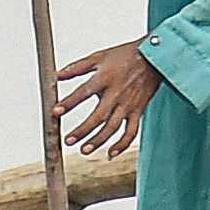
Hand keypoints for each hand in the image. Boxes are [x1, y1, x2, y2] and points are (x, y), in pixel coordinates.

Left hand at [55, 39, 158, 155]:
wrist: (154, 57)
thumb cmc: (124, 55)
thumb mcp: (99, 56)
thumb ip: (77, 67)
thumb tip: (57, 75)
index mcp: (105, 78)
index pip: (84, 92)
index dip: (69, 102)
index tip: (55, 112)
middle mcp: (116, 93)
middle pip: (98, 117)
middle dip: (82, 130)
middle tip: (68, 140)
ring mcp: (128, 104)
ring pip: (113, 128)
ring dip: (98, 141)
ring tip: (84, 150)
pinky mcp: (138, 111)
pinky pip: (131, 132)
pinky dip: (122, 145)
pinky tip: (110, 154)